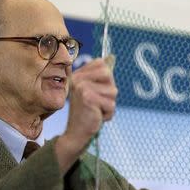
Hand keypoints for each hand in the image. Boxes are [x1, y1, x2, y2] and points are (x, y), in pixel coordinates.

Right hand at [55, 55, 116, 172]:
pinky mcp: (88, 99)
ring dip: (109, 104)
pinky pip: (111, 104)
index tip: (96, 90)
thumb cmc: (88, 112)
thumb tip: (111, 57)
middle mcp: (77, 79)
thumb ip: (101, 74)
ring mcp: (81, 88)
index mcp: (78, 75)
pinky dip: (108, 114)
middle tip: (98, 102)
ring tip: (96, 110)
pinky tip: (96, 117)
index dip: (106, 79)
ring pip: (113, 91)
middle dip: (109, 91)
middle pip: (109, 74)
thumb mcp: (94, 90)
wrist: (76, 133)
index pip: (102, 63)